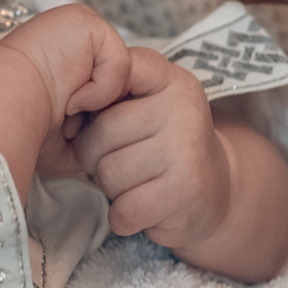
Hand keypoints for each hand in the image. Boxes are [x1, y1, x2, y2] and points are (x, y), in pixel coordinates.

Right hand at [0, 5, 131, 195]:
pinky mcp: (86, 21)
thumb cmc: (21, 127)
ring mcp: (76, 25)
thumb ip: (95, 122)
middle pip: (118, 77)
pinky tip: (71, 96)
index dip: (97, 113)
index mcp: (61, 57)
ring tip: (66, 107)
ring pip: (121, 71)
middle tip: (69, 119)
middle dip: (102, 107)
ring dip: (97, 100)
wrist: (2, 112)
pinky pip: (121, 61)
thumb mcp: (68, 131)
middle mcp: (69, 37)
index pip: (104, 84)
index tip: (70, 129)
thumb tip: (117, 131)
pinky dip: (101, 90)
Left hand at [73, 55, 287, 281]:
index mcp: (171, 80)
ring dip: (112, 188)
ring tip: (136, 182)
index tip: (88, 114)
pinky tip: (144, 207)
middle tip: (119, 160)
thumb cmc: (164, 143)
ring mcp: (186, 150)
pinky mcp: (184, 192)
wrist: (217, 190)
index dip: (90, 97)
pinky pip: (123, 210)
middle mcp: (182, 109)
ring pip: (108, 174)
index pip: (118, 71)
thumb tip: (71, 101)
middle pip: (100, 133)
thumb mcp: (149, 101)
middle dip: (95, 156)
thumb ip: (113, 86)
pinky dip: (124, 217)